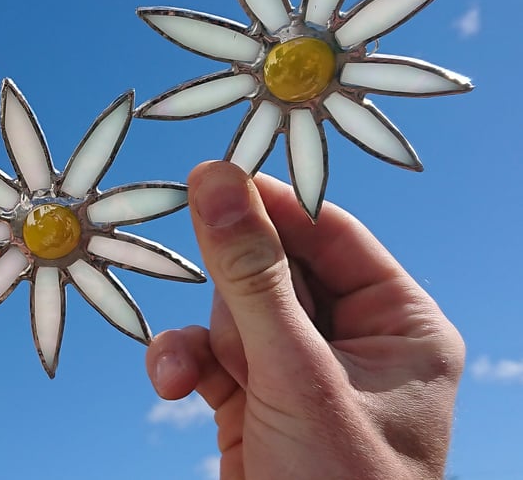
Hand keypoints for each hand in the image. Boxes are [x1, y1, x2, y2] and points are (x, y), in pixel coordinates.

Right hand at [145, 161, 463, 479]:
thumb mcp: (296, 375)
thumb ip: (251, 274)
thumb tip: (215, 176)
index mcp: (399, 326)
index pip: (330, 232)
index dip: (272, 203)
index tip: (213, 174)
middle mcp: (353, 341)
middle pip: (273, 266)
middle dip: (237, 293)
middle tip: (210, 289)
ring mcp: (300, 370)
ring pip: (233, 307)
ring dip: (208, 336)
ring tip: (214, 376)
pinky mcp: (254, 399)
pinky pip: (211, 352)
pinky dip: (187, 362)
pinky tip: (172, 385)